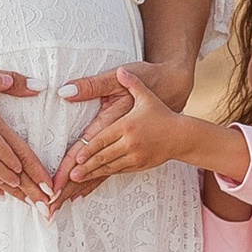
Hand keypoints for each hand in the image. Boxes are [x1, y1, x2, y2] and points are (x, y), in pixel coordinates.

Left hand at [58, 66, 248, 203]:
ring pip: (110, 167)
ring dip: (92, 175)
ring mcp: (136, 156)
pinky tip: (95, 180)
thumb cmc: (162, 112)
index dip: (89, 150)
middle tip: (69, 176)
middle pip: (104, 157)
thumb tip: (121, 70)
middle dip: (86, 168)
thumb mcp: (146, 94)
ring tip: (76, 181)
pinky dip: (106, 176)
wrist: (182, 133)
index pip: (103, 139)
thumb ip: (131, 82)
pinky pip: (120, 171)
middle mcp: (131, 143)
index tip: (76, 158)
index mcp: (128, 125)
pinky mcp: (141, 165)